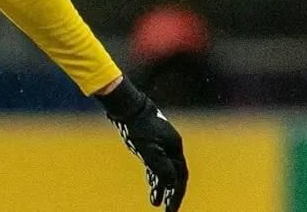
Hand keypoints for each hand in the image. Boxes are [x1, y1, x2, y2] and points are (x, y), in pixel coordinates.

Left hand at [97, 77, 188, 210]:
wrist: (126, 106)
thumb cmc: (137, 127)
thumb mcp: (148, 150)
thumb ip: (161, 167)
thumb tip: (172, 183)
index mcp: (174, 148)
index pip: (180, 177)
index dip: (176, 195)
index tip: (171, 209)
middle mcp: (171, 147)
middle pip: (174, 175)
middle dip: (171, 194)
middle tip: (167, 211)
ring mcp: (161, 145)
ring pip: (164, 171)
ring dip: (161, 187)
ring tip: (155, 203)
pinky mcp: (150, 143)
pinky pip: (155, 164)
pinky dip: (154, 176)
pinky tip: (151, 186)